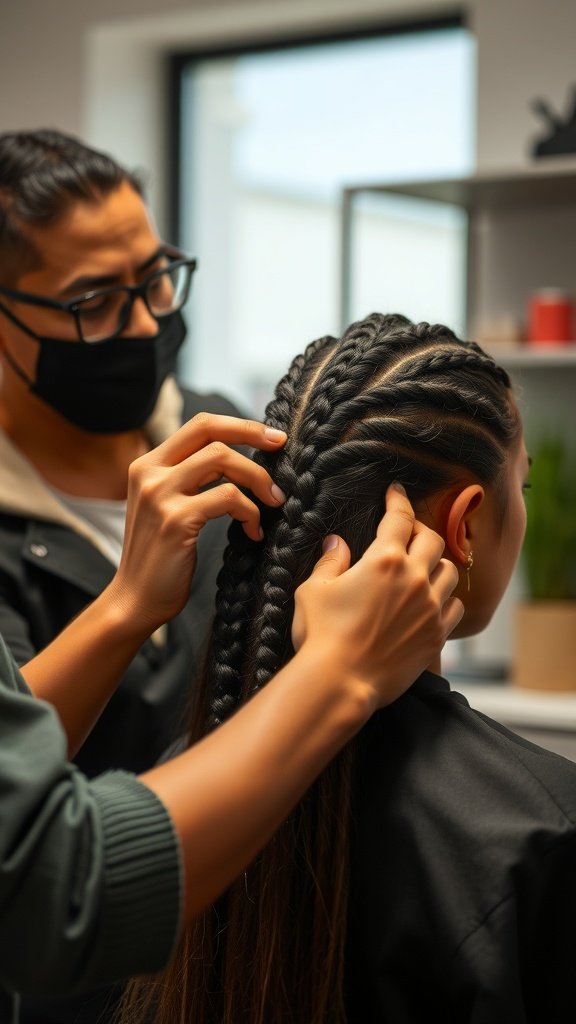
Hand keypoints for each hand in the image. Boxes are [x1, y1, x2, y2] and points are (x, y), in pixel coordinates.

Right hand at [109, 414, 286, 634]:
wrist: (135, 600)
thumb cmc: (160, 558)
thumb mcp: (166, 507)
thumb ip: (190, 480)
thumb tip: (238, 461)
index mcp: (147, 465)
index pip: (199, 425)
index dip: (239, 425)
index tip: (270, 436)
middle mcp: (149, 472)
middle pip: (211, 432)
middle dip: (252, 434)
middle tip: (282, 449)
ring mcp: (160, 494)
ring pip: (223, 459)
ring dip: (258, 479)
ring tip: (274, 501)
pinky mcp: (176, 519)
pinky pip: (229, 498)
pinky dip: (251, 512)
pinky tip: (253, 531)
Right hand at [292, 483, 462, 709]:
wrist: (342, 681)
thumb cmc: (321, 634)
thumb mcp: (314, 590)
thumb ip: (330, 562)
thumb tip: (337, 544)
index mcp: (384, 560)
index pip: (399, 518)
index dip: (398, 500)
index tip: (396, 492)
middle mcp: (414, 578)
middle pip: (433, 540)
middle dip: (420, 530)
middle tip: (409, 532)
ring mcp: (430, 607)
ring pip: (450, 571)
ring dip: (438, 564)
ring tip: (425, 567)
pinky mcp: (437, 635)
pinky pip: (456, 607)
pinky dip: (447, 598)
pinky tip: (435, 600)